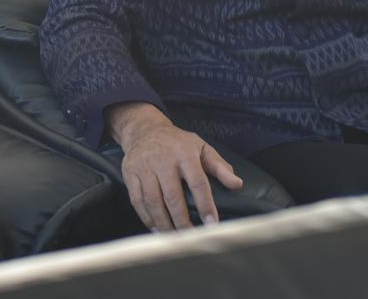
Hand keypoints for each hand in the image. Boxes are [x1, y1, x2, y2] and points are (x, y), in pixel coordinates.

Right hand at [111, 104, 242, 230]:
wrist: (145, 129)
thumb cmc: (177, 142)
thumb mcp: (201, 147)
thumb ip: (219, 166)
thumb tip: (237, 184)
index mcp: (184, 153)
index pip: (197, 182)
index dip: (205, 204)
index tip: (212, 223)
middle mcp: (163, 160)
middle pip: (173, 196)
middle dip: (183, 221)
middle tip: (191, 237)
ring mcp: (144, 167)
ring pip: (153, 201)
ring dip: (165, 223)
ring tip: (175, 237)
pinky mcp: (130, 173)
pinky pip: (137, 200)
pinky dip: (147, 218)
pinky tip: (157, 228)